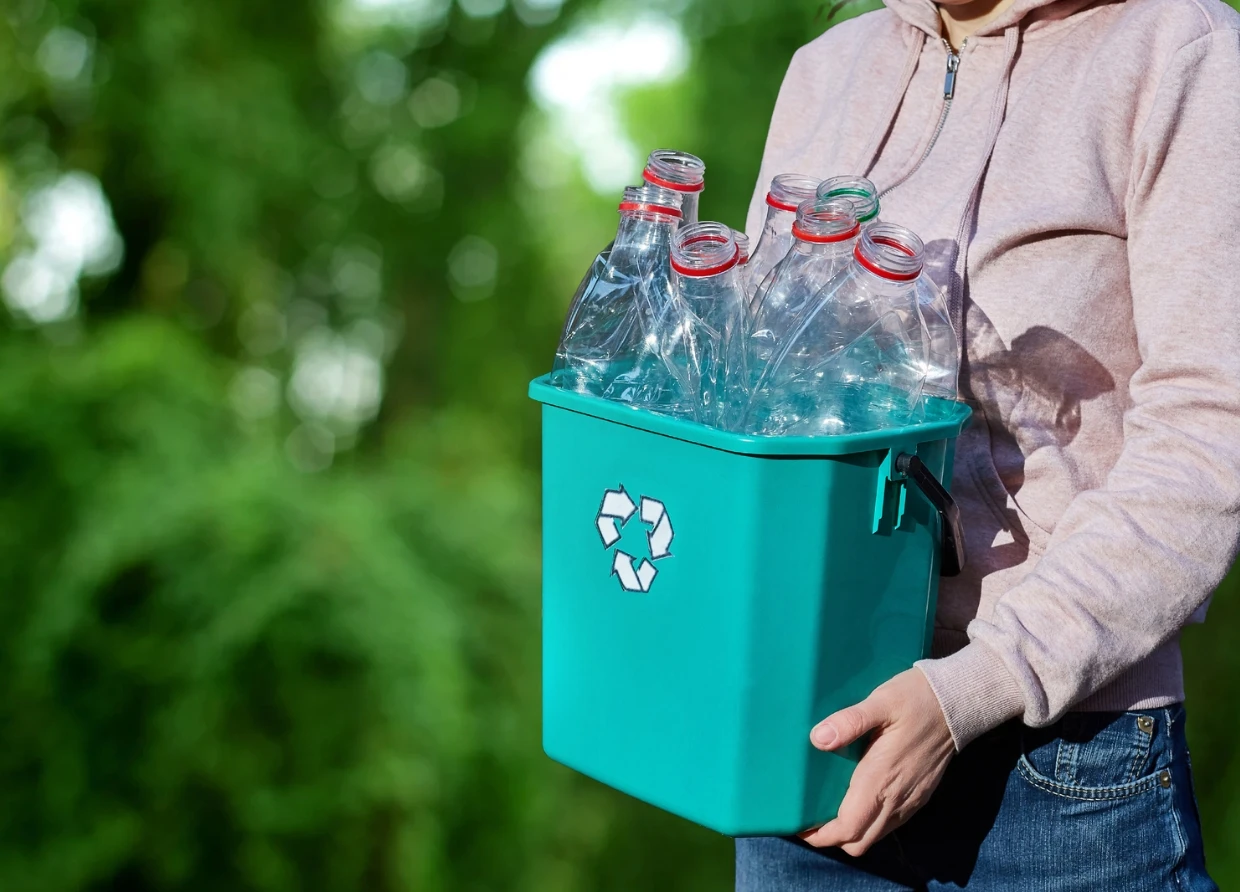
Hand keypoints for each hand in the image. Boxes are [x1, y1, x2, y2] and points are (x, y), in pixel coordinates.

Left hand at [800, 668, 954, 855]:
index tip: (800, 826)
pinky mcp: (920, 796)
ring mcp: (910, 800)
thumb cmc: (915, 699)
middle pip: (859, 842)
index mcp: (881, 779)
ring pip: (876, 836)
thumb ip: (849, 721)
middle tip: (810, 819)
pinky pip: (891, 824)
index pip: (848, 828)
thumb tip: (818, 739)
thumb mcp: (881, 701)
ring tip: (829, 811)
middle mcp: (896, 798)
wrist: (958, 703)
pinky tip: (858, 800)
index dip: (821, 835)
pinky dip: (871, 824)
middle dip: (832, 839)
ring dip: (852, 832)